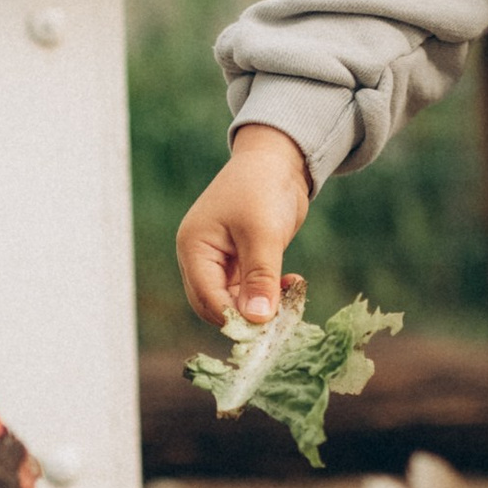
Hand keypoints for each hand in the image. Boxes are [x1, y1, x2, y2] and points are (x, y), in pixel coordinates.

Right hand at [177, 124, 312, 327]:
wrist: (279, 159)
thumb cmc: (263, 188)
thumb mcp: (263, 233)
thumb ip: (260, 277)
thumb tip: (257, 318)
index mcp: (194, 248)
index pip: (207, 299)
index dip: (235, 318)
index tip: (268, 328)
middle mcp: (201, 258)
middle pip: (216, 306)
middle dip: (247, 317)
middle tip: (283, 319)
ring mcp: (220, 261)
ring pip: (235, 301)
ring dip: (263, 305)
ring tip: (293, 298)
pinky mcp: (241, 261)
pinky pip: (250, 289)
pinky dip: (270, 292)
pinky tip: (293, 284)